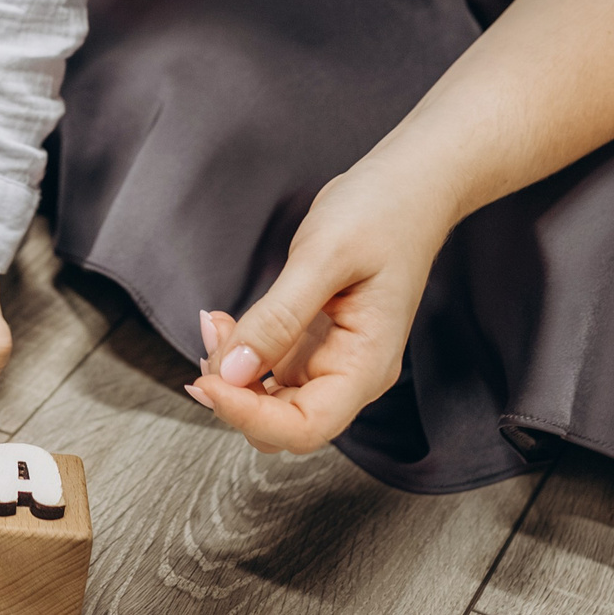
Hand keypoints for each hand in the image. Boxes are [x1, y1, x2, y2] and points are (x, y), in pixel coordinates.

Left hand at [187, 161, 454, 453]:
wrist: (407, 187)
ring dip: (231, 374)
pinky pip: (267, 369)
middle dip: (234, 393)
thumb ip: (279, 317)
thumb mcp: (325, 257)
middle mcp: (349, 375)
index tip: (207, 382)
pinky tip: (225, 323)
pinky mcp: (312, 345)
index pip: (305, 427)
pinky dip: (239, 354)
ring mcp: (330, 362)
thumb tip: (231, 371)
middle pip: (281, 424)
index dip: (249, 415)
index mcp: (366, 365)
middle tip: (211, 337)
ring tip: (215, 325)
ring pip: (268, 400)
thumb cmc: (382, 214)